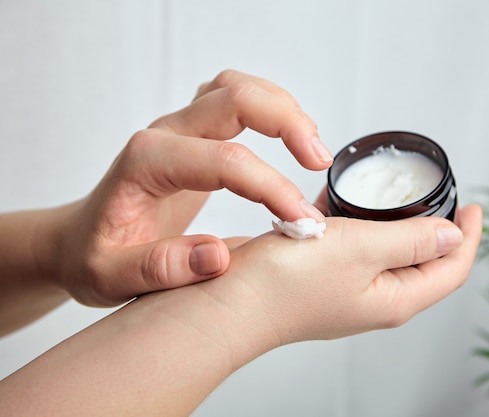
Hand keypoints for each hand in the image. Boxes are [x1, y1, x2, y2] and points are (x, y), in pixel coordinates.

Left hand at [51, 70, 333, 305]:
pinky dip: (271, 107)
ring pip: (238, 87)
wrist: (80, 238)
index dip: (272, 188)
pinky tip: (292, 138)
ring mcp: (179, 127)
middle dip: (287, 123)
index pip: (225, 161)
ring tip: (314, 150)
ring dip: (283, 108)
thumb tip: (217, 256)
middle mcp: (164, 134)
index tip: (303, 223)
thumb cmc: (95, 256)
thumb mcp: (110, 277)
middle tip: (319, 162)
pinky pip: (236, 98)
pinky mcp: (194, 133)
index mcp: (146, 164)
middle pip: (234, 97)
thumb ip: (159, 269)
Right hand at [196, 204, 481, 367]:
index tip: (474, 206)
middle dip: (439, 232)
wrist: (228, 302)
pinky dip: (359, 225)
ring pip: (386, 253)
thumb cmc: (287, 283)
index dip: (468, 238)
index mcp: (394, 298)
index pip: (450, 270)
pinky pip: (352, 248)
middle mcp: (373, 298)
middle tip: (444, 200)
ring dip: (398, 226)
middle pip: (423, 264)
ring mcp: (345, 288)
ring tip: (399, 197)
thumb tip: (451, 237)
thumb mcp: (362, 250)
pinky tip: (346, 203)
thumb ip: (410, 240)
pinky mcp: (319, 276)